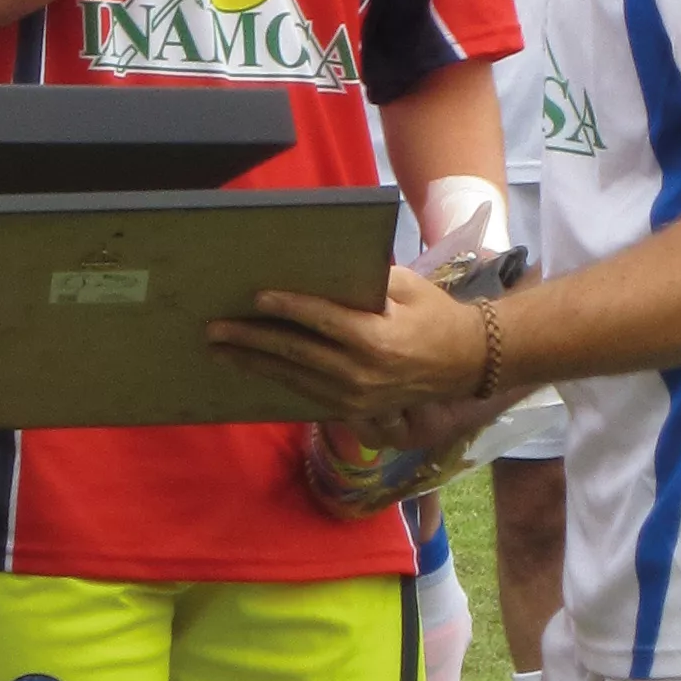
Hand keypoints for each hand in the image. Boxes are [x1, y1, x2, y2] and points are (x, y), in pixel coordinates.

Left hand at [209, 263, 492, 428]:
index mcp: (377, 337)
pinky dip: (278, 380)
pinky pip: (307, 393)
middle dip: (252, 341)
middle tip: (216, 330)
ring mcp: (356, 397)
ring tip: (221, 351)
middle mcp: (362, 372)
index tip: (256, 298)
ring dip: (254, 364)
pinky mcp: (354, 410)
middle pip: (296, 354)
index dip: (287, 309)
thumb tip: (318, 271)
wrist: (463, 363)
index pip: (322, 321)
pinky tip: (253, 369)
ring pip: (294, 378)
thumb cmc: (433, 314)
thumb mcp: (407, 286)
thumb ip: (366, 280)